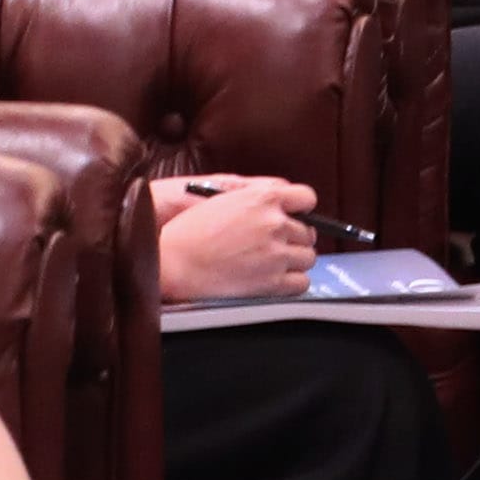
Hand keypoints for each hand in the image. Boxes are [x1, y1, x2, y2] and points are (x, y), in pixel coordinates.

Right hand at [150, 171, 319, 306]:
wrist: (172, 264)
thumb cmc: (188, 232)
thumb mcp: (224, 201)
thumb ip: (256, 200)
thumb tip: (281, 207)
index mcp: (263, 198)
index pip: (306, 197)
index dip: (302, 208)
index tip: (297, 216)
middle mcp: (274, 223)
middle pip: (307, 231)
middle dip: (294, 238)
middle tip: (275, 245)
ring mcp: (276, 253)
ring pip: (308, 257)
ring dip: (294, 260)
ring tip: (272, 264)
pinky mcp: (272, 281)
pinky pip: (301, 282)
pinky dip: (292, 282)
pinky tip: (275, 280)